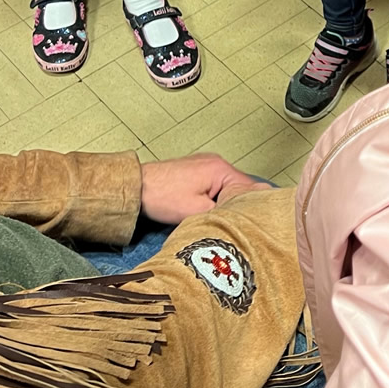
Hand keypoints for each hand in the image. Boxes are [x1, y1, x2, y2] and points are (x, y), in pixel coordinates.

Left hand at [140, 152, 267, 223]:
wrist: (135, 189)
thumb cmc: (162, 198)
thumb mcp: (199, 212)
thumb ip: (227, 211)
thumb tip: (245, 215)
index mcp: (220, 169)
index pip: (251, 188)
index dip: (252, 207)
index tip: (253, 223)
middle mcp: (216, 162)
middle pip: (240, 187)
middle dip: (239, 205)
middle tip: (239, 224)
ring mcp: (206, 165)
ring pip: (227, 188)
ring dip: (226, 202)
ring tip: (223, 219)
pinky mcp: (196, 172)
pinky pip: (216, 186)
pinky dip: (216, 198)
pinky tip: (210, 210)